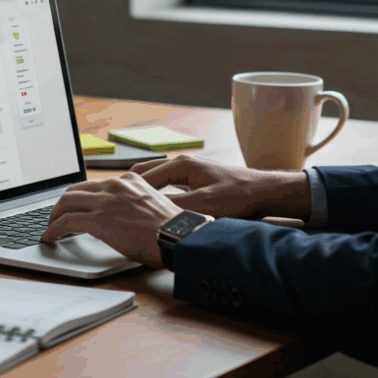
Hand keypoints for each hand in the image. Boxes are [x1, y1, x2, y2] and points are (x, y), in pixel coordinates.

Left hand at [40, 171, 183, 266]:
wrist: (178, 236)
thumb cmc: (170, 229)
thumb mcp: (150, 205)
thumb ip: (132, 204)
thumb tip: (119, 217)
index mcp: (129, 180)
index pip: (95, 184)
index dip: (81, 196)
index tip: (75, 205)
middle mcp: (115, 185)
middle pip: (76, 189)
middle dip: (62, 204)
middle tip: (56, 216)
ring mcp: (106, 201)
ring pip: (67, 201)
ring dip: (54, 215)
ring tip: (50, 227)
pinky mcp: (99, 218)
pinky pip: (67, 220)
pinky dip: (54, 229)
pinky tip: (50, 237)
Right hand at [129, 155, 310, 219]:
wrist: (265, 192)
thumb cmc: (239, 195)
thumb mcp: (203, 204)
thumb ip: (174, 207)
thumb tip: (149, 213)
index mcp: (181, 164)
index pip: (143, 175)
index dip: (126, 190)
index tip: (112, 201)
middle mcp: (183, 164)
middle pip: (145, 173)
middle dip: (129, 188)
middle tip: (113, 202)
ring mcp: (189, 172)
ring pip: (156, 180)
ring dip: (143, 192)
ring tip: (127, 207)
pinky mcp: (196, 181)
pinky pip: (168, 186)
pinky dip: (156, 195)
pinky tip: (153, 209)